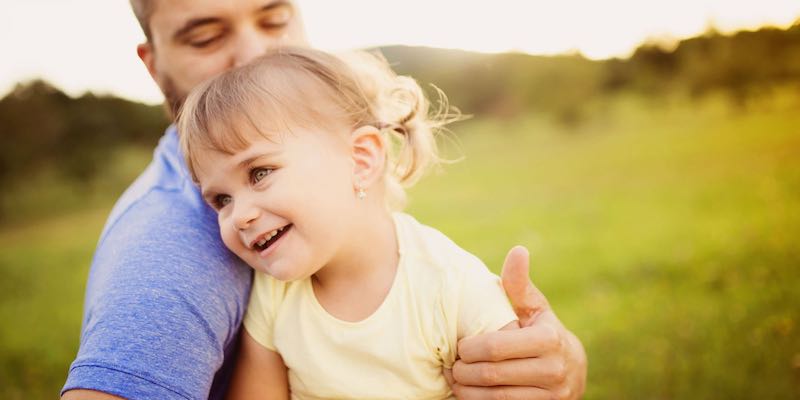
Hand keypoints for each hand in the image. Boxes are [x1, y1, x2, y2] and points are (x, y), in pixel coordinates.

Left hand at [446, 246, 586, 398]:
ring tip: (455, 380)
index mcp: (548, 339)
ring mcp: (551, 395)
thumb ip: (519, 284)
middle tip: (452, 365)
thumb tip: (517, 250)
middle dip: (464, 371)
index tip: (458, 345)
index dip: (469, 348)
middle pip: (492, 374)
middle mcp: (553, 370)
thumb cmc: (543, 330)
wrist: (574, 370)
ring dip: (468, 391)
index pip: (495, 347)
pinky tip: (469, 394)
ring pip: (496, 398)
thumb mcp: (535, 307)